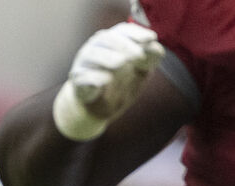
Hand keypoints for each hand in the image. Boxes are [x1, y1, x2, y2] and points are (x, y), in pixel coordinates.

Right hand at [53, 21, 164, 140]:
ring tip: (122, 63)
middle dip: (124, 45)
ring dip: (108, 57)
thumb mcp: (140, 70)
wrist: (97, 106)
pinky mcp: (78, 82)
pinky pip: (83, 77)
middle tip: (139, 55)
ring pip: (91, 54)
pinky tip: (107, 80)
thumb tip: (156, 49)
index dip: (137, 33)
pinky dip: (95, 77)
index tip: (152, 39)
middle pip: (106, 39)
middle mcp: (96, 47)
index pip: (123, 31)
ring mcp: (84, 63)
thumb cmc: (122, 82)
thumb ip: (150, 58)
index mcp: (113, 41)